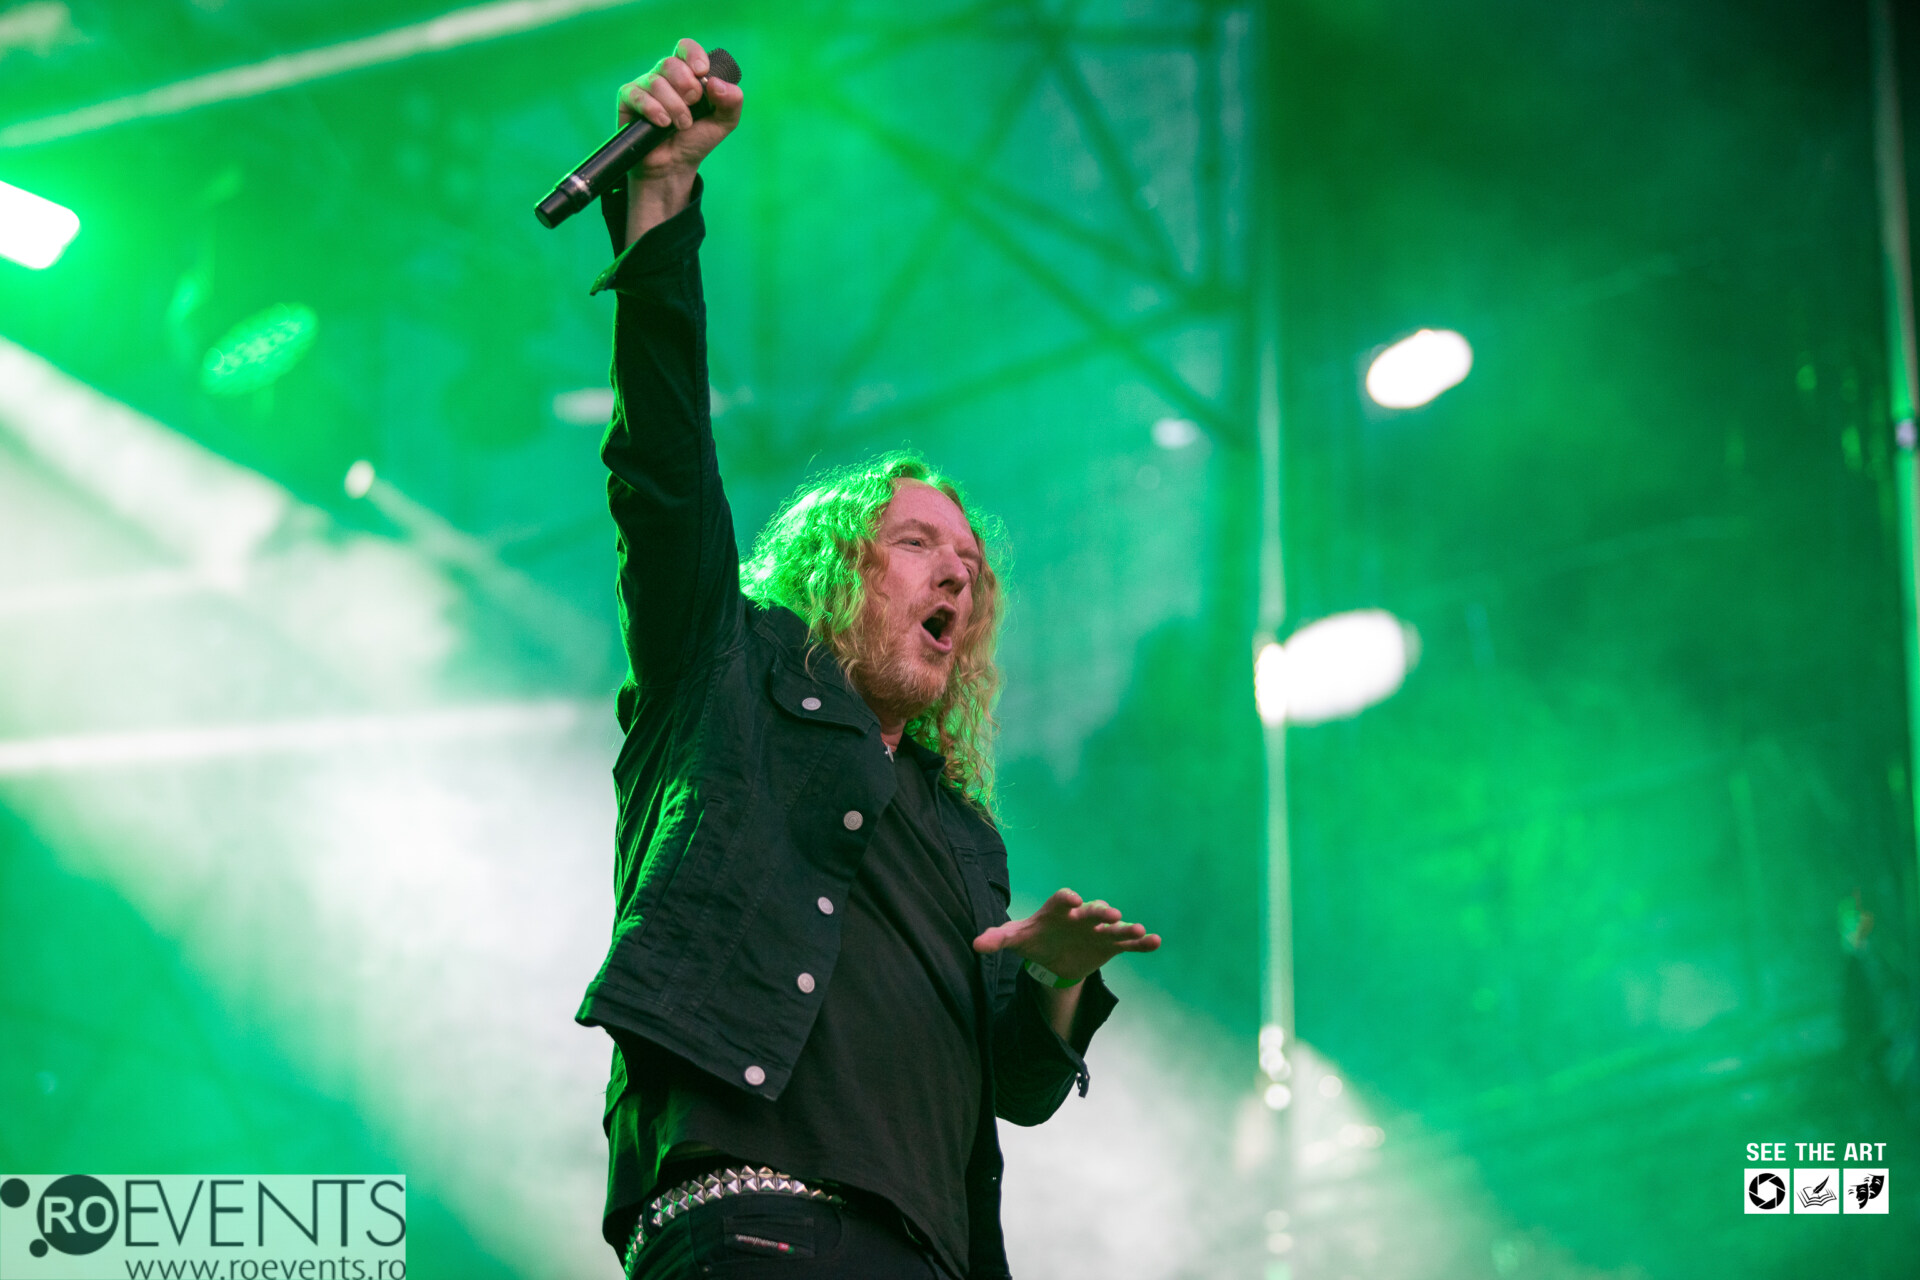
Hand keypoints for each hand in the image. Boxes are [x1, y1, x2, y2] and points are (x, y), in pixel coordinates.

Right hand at [617, 38, 742, 182]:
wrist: (674, 166)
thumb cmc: (696, 140)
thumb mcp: (723, 122)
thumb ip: (731, 102)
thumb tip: (717, 83)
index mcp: (687, 73)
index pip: (686, 48)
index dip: (693, 55)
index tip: (702, 73)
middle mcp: (664, 75)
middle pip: (671, 63)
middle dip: (687, 87)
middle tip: (693, 107)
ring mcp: (645, 85)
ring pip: (657, 82)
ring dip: (674, 106)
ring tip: (681, 125)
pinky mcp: (628, 99)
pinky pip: (637, 95)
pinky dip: (653, 110)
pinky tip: (663, 124)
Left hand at [972, 888, 1161, 987]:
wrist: (1051, 957)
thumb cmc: (1033, 940)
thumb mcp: (1015, 939)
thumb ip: (998, 939)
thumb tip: (976, 945)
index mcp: (1057, 910)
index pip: (1062, 900)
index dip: (1067, 899)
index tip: (1072, 900)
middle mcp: (1081, 916)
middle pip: (1092, 911)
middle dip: (1100, 912)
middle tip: (1110, 914)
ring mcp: (1098, 930)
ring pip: (1114, 927)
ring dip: (1126, 928)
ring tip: (1140, 931)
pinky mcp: (1110, 946)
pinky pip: (1127, 943)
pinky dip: (1141, 943)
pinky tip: (1155, 942)